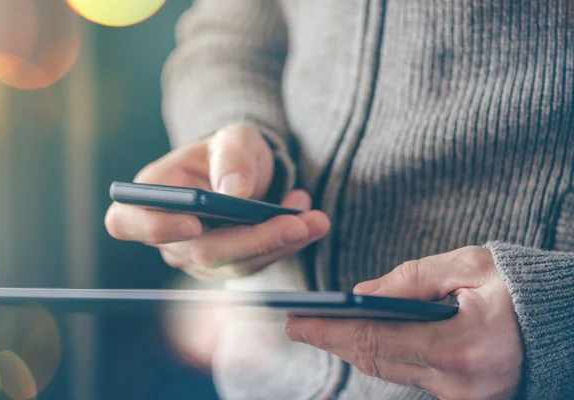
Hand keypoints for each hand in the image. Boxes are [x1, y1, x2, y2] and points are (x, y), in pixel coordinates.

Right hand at [105, 124, 329, 279]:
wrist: (245, 172)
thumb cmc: (229, 151)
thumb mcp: (234, 138)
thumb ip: (232, 157)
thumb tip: (235, 192)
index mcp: (152, 194)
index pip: (128, 222)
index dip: (156, 228)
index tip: (194, 223)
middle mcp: (167, 233)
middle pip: (199, 252)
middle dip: (253, 240)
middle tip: (298, 223)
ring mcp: (195, 256)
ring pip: (235, 264)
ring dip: (280, 245)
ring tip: (316, 219)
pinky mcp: (225, 266)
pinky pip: (255, 265)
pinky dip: (285, 246)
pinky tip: (309, 222)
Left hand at [285, 246, 523, 399]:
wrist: (564, 322)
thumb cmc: (522, 287)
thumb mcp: (469, 266)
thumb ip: (412, 280)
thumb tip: (361, 295)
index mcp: (462, 347)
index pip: (377, 341)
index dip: (331, 332)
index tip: (297, 321)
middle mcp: (460, 384)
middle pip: (377, 362)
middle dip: (333, 342)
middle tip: (297, 325)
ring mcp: (463, 398)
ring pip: (391, 372)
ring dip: (353, 350)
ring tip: (320, 330)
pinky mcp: (465, 399)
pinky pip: (410, 376)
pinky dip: (382, 357)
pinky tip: (361, 341)